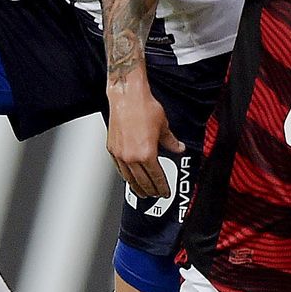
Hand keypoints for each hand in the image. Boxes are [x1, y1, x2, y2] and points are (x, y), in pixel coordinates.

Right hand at [106, 84, 182, 199]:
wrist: (127, 96)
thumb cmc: (144, 107)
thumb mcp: (164, 126)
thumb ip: (171, 141)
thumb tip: (178, 148)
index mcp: (147, 154)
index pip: (157, 177)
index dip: (162, 186)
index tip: (166, 192)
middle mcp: (132, 157)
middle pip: (142, 181)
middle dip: (151, 190)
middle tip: (156, 195)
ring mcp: (120, 154)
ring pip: (129, 178)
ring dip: (137, 187)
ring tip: (142, 192)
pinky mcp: (112, 148)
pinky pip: (119, 168)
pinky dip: (126, 176)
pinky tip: (129, 178)